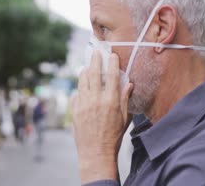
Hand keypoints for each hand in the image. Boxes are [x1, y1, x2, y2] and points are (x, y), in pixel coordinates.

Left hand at [72, 51, 133, 183]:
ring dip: (85, 71)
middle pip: (95, 73)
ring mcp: (84, 104)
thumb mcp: (125, 118)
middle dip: (95, 60)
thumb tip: (129, 84)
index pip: (112, 76)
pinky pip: (76, 93)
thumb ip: (125, 99)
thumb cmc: (114, 137)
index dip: (112, 63)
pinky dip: (79, 88)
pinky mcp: (75, 110)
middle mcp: (96, 99)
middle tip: (95, 52)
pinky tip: (81, 86)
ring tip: (86, 65)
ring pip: (83, 81)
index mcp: (111, 101)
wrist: (96, 153)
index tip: (112, 55)